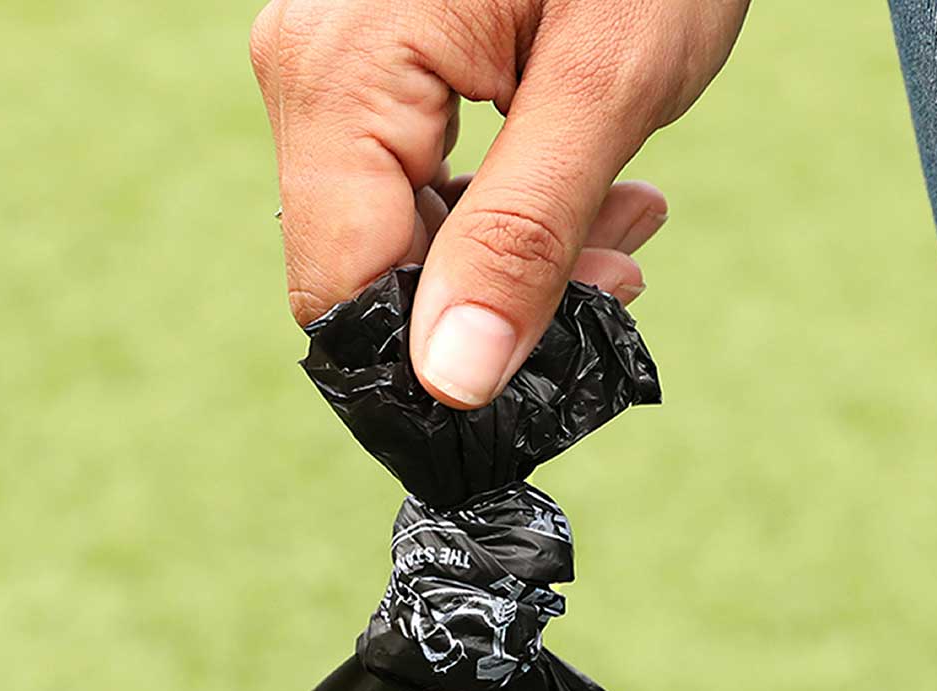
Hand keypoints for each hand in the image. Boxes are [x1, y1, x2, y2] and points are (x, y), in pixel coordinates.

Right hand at [249, 0, 748, 407]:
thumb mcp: (608, 81)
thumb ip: (524, 239)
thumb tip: (452, 383)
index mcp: (342, 72)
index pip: (342, 295)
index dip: (427, 371)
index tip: (532, 390)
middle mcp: (312, 67)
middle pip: (366, 269)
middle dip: (487, 311)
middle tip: (616, 285)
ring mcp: (338, 59)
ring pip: (395, 232)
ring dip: (510, 264)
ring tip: (625, 232)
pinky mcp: (380, 54)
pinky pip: (414, 174)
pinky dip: (501, 207)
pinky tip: (591, 194)